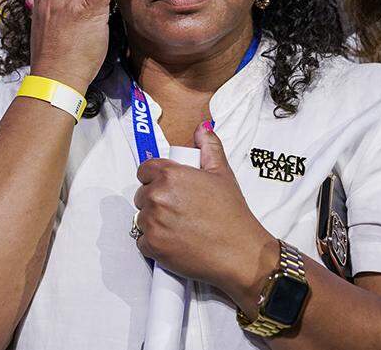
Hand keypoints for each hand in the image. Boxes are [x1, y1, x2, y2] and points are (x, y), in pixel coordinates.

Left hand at [134, 122, 277, 304]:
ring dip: (154, 222)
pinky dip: (154, 243)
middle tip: (178, 209)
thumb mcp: (223, 173)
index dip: (155, 177)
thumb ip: (209, 147)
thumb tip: (202, 129)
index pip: (144, 170)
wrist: (238, 252)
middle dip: (156, 200)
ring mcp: (152, 222)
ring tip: (179, 226)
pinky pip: (142, 241)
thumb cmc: (232, 214)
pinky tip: (174, 241)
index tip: (167, 187)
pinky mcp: (152, 246)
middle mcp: (157, 196)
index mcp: (170, 175)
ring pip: (141, 218)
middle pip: (142, 195)